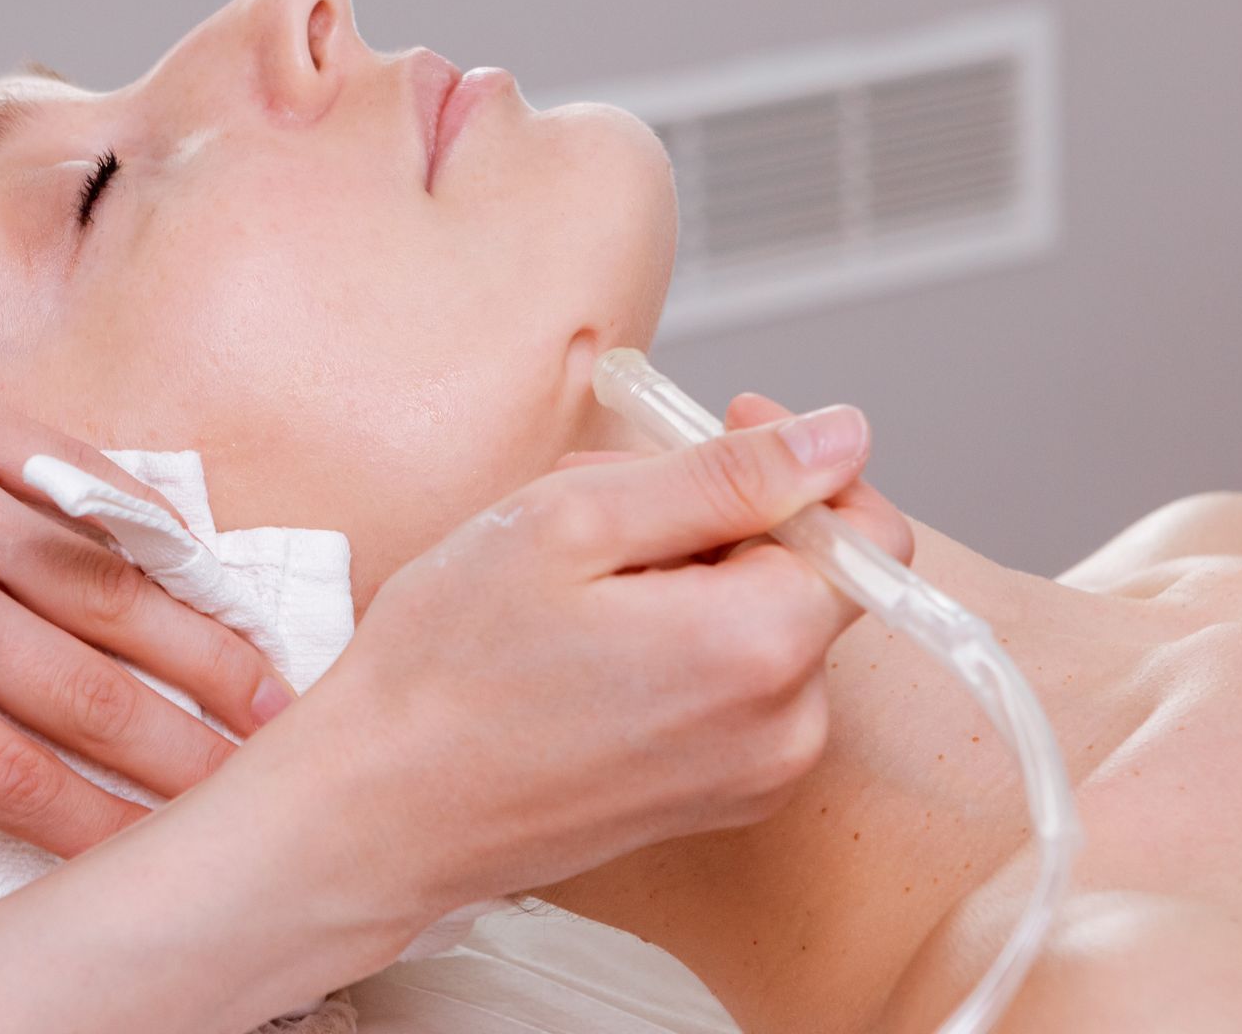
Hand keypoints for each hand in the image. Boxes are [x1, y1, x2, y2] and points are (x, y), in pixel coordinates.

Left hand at [0, 202, 292, 857]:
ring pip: (106, 588)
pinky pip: (79, 477)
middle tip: (258, 784)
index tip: (155, 850)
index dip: (90, 822)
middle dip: (183, 752)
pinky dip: (150, 524)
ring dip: (200, 648)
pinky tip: (202, 564)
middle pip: (82, 691)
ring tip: (272, 692)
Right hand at [296, 389, 912, 912]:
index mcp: (761, 649)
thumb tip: (842, 436)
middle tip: (597, 508)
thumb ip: (726, 476)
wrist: (378, 811)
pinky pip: (736, 685)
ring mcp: (754, 776)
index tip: (720, 430)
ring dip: (689, 576)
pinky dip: (680, 638)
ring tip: (574, 582)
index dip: (796, 467)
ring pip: (764, 624)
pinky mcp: (716, 799)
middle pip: (807, 574)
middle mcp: (786, 728)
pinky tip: (586, 637)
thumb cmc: (449, 666)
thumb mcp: (575, 521)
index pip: (863, 531)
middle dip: (718, 519)